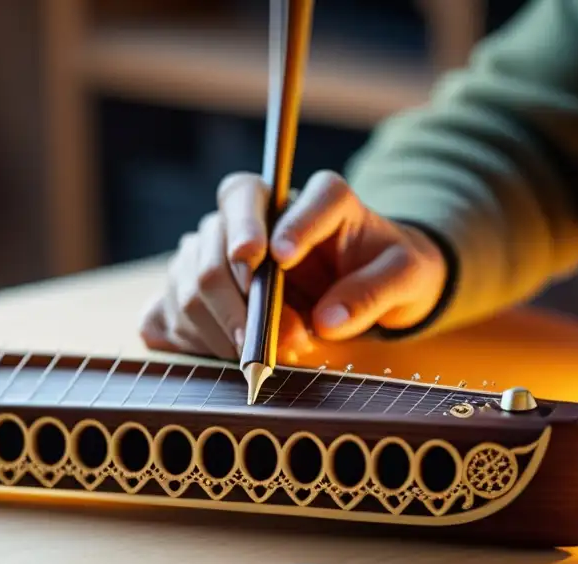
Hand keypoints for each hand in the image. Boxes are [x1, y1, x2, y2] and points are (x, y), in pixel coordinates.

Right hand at [139, 170, 448, 361]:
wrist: (364, 284)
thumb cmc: (385, 270)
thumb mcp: (406, 277)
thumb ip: (374, 293)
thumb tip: (328, 320)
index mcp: (310, 198)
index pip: (266, 194)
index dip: (267, 223)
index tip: (279, 256)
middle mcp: (255, 213)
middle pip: (216, 240)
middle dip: (238, 297)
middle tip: (260, 340)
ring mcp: (220, 247)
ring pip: (190, 280)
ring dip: (220, 326)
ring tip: (256, 356)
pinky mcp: (198, 283)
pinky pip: (171, 309)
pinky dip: (194, 337)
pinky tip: (226, 352)